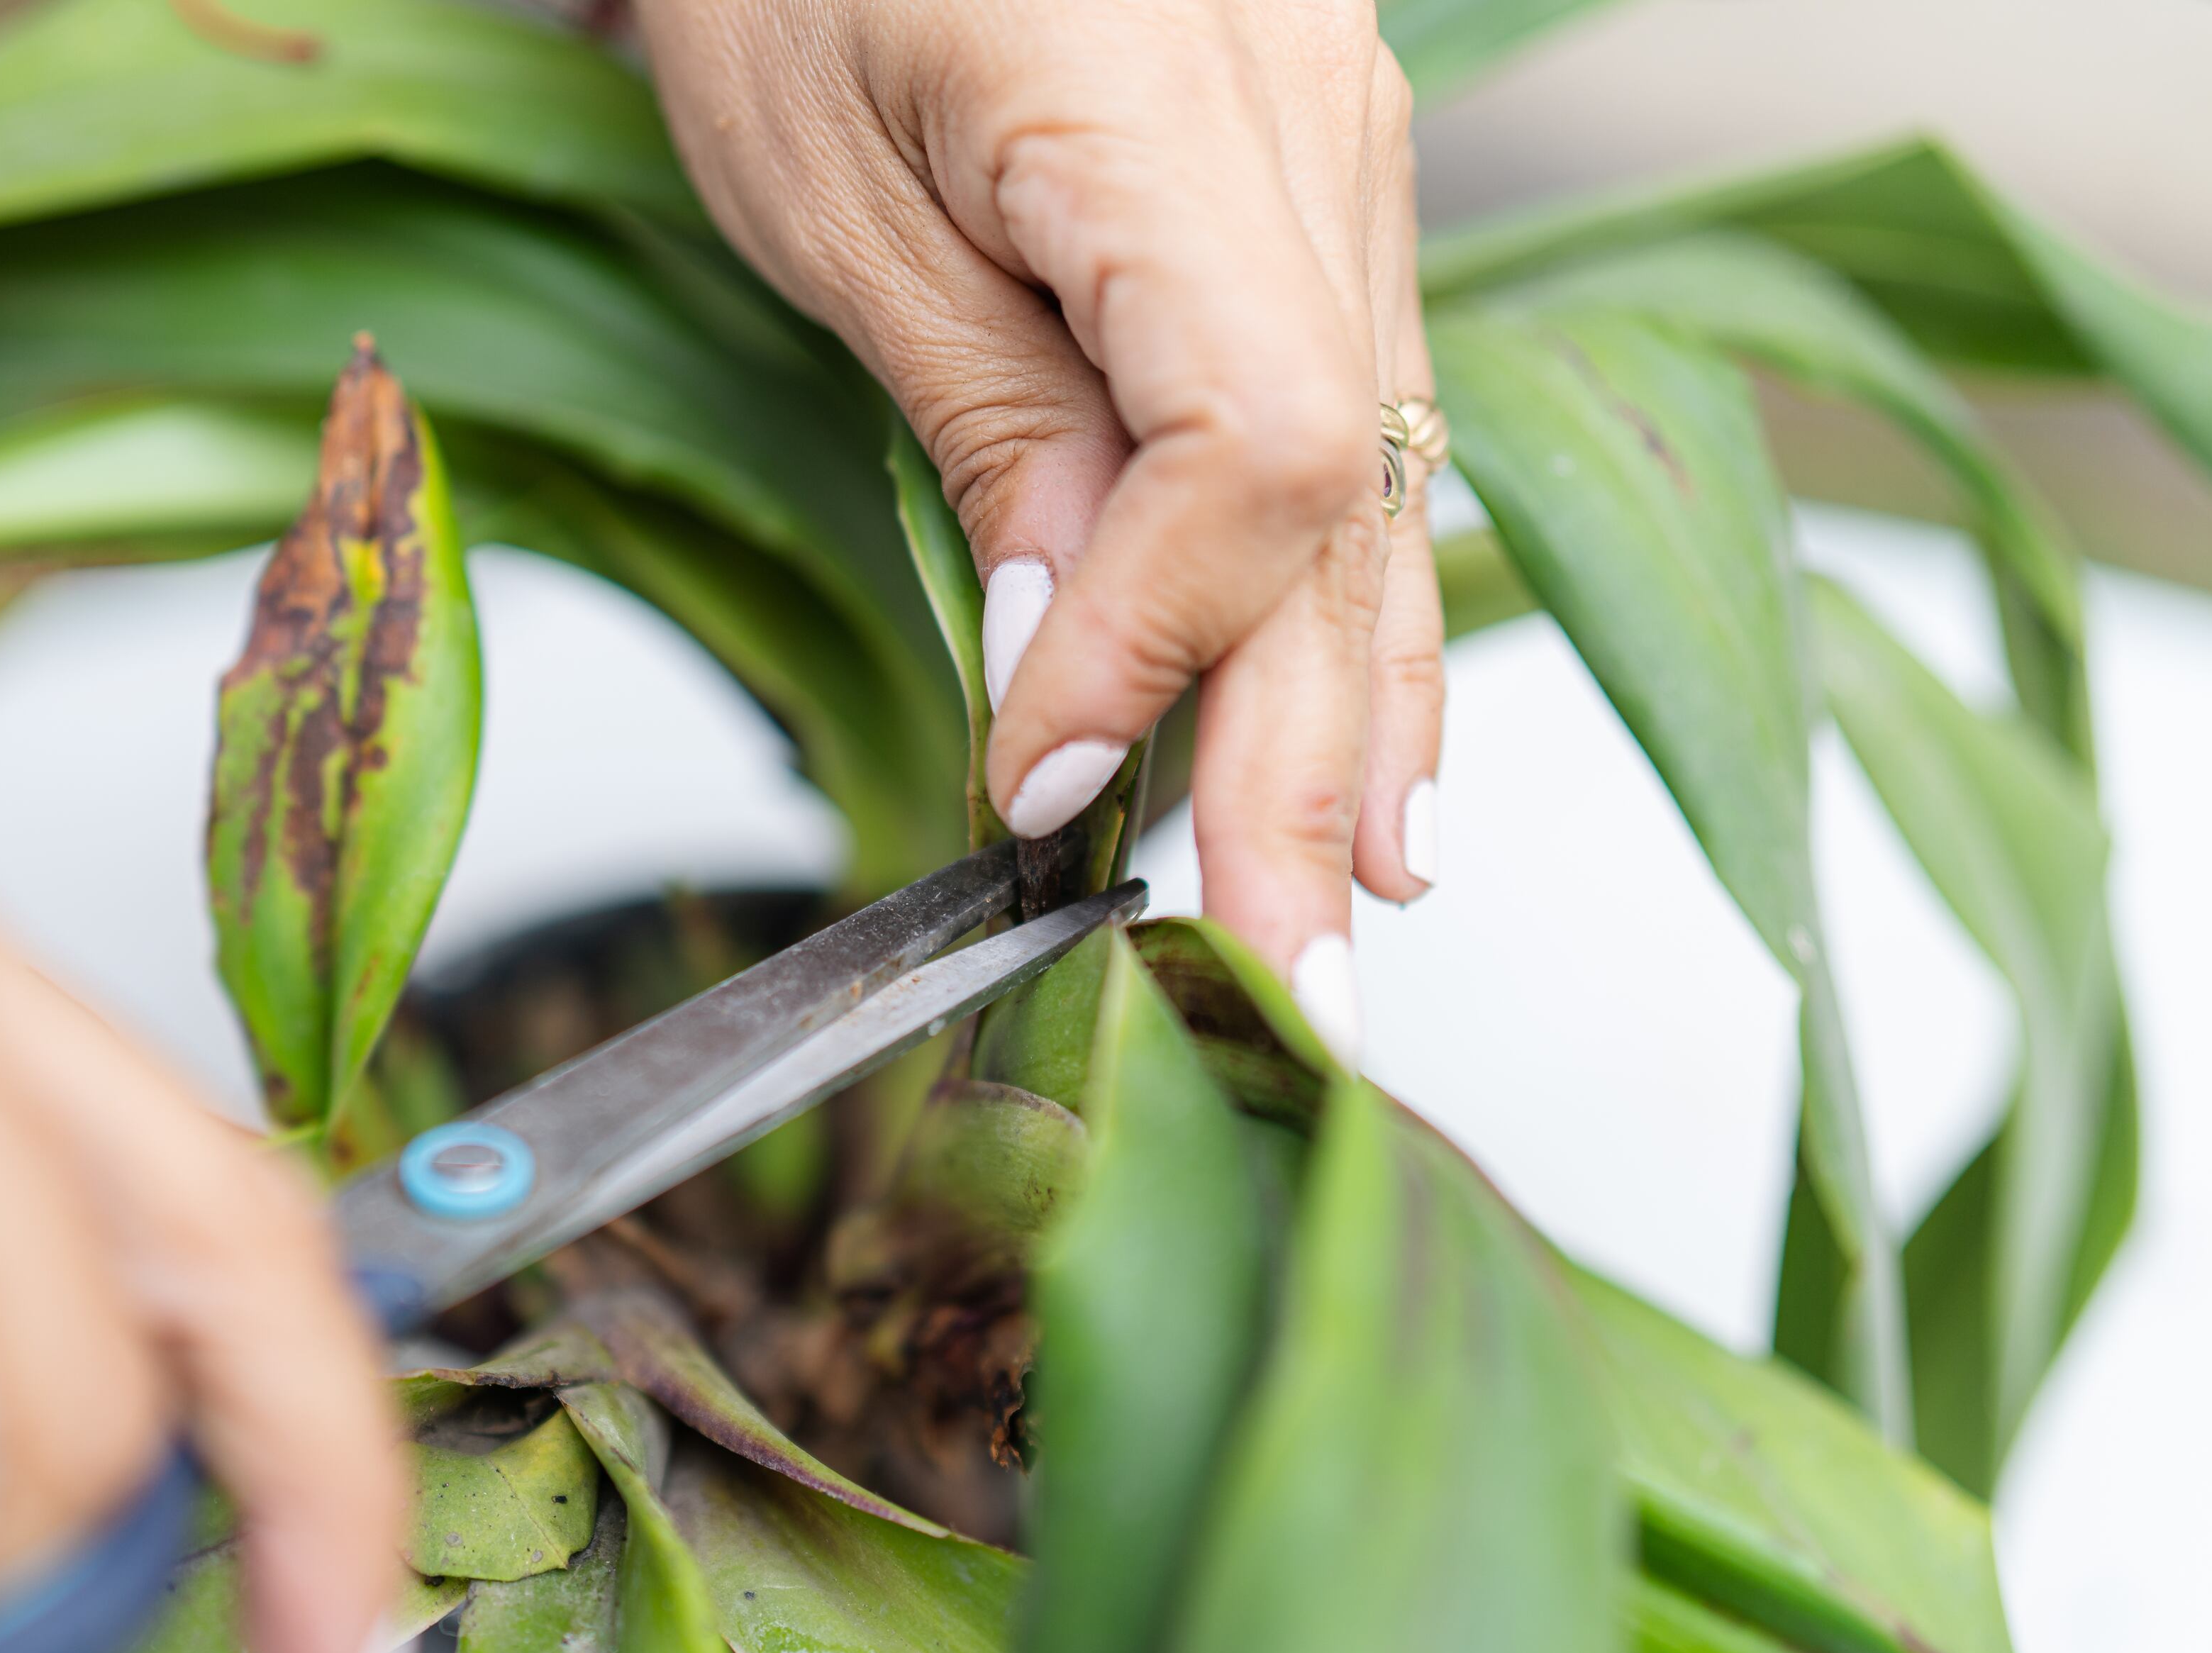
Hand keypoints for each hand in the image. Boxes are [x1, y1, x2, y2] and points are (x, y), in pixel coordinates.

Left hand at [630, 0, 1441, 1056]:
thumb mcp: (827, 184)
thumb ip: (986, 417)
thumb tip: (1074, 668)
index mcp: (1167, 100)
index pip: (1251, 449)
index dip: (1158, 647)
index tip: (1035, 785)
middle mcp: (1313, 126)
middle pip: (1343, 506)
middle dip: (1297, 770)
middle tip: (1278, 993)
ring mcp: (1345, 152)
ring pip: (1384, 485)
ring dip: (1361, 719)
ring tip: (1341, 913)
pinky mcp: (1322, 187)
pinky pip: (1369, 428)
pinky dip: (1360, 604)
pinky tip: (1374, 749)